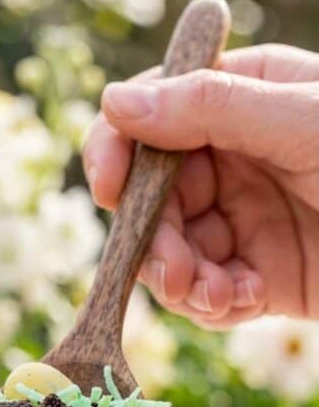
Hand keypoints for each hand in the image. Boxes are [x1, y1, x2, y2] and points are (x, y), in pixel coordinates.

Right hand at [84, 44, 318, 327]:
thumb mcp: (302, 121)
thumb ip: (210, 109)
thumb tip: (116, 102)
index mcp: (242, 103)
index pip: (154, 118)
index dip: (118, 149)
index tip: (107, 183)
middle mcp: (235, 163)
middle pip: (153, 199)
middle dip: (151, 237)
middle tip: (172, 269)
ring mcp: (245, 223)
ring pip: (172, 255)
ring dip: (180, 280)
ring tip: (211, 294)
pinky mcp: (260, 279)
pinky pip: (209, 295)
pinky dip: (213, 304)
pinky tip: (240, 302)